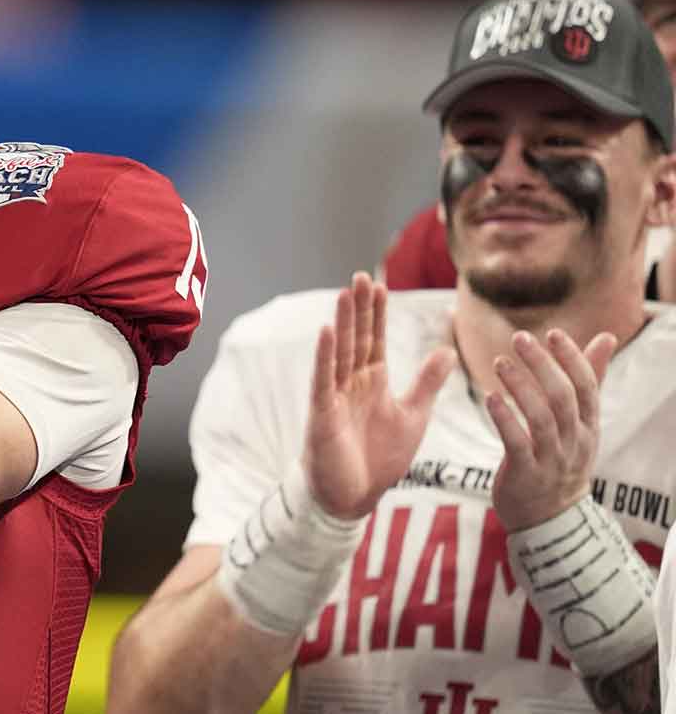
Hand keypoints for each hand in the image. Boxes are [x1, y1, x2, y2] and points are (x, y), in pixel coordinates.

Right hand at [305, 273, 457, 518]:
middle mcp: (351, 383)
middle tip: (359, 276)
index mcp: (373, 382)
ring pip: (340, 351)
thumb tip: (447, 350)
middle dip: (359, 308)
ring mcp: (335, 396)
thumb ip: (427, 383)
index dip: (377, 313)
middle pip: (356, 337)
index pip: (374, 340)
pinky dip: (325, 355)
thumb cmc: (378, 458)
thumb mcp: (413, 415)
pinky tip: (327, 331)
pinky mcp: (323, 413)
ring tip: (345, 292)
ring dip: (343, 322)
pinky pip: (323, 379)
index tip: (378, 285)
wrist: (354, 496)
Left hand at [486, 328, 615, 530]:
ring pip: (542, 419)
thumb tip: (607, 337)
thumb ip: (590, 379)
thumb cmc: (563, 458)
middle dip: (543, 366)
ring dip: (521, 387)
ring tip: (500, 362)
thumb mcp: (582, 422)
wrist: (552, 518)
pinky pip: (518, 444)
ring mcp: (552, 460)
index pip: (587, 387)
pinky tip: (491, 398)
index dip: (572, 359)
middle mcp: (575, 442)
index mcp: (589, 426)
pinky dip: (505, 419)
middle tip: (520, 338)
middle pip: (563, 398)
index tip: (553, 333)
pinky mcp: (526, 474)